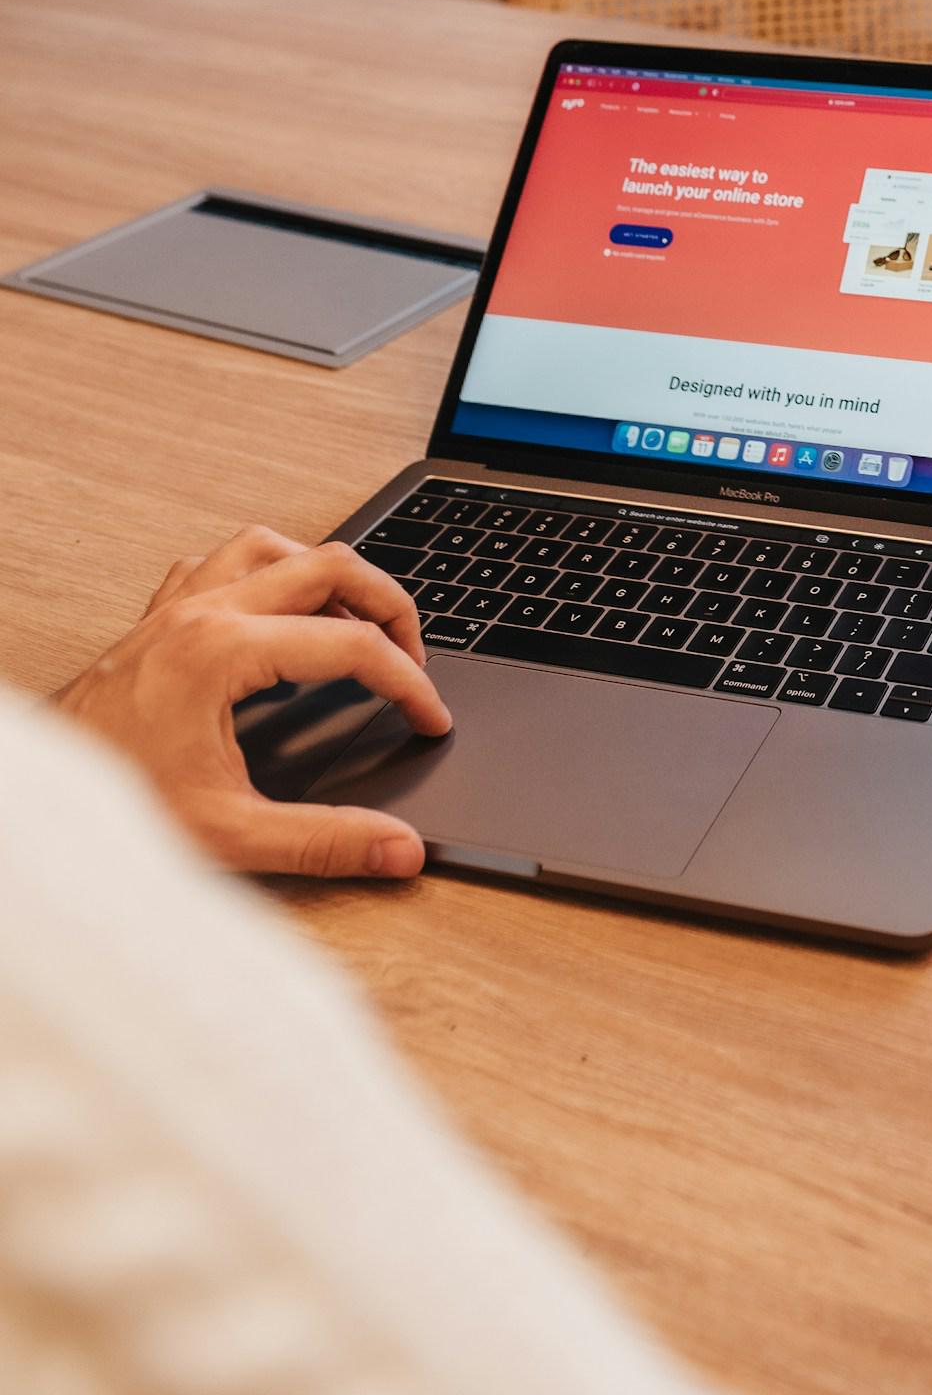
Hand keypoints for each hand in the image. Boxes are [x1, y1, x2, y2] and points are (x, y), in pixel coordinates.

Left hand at [53, 525, 451, 879]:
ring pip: (274, 546)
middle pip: (329, 564)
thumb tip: (399, 849)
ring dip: (325, 573)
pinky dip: (262, 572)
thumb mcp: (228, 835)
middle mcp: (202, 614)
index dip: (408, 682)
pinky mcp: (153, 620)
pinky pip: (218, 562)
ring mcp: (174, 608)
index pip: (351, 647)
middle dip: (389, 603)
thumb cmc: (110, 808)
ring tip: (355, 619)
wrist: (30, 805)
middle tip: (414, 652)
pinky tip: (273, 608)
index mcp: (224, 653)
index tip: (429, 717)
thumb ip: (324, 842)